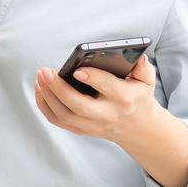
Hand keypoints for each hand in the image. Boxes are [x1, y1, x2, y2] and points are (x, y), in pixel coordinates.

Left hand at [34, 55, 162, 148]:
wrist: (138, 129)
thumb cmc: (139, 98)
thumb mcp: (147, 81)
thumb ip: (143, 67)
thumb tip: (137, 56)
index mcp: (124, 99)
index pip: (107, 87)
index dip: (92, 78)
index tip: (77, 70)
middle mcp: (106, 115)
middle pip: (78, 105)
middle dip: (58, 88)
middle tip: (45, 71)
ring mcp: (92, 126)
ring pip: (64, 115)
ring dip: (47, 96)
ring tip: (40, 77)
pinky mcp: (82, 130)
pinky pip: (58, 121)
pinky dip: (45, 106)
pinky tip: (40, 89)